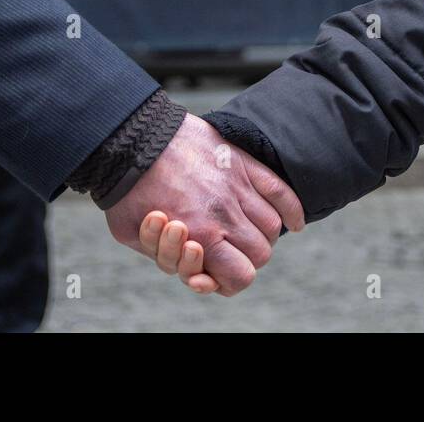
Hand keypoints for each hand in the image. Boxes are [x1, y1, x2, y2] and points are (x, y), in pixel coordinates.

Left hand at [105, 113, 303, 294]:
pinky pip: (279, 190)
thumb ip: (167, 259)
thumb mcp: (133, 237)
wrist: (131, 140)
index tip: (214, 273)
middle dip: (244, 259)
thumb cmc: (129, 191)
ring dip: (261, 234)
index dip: (229, 282)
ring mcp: (237, 187)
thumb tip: (196, 273)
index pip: (241, 277)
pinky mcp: (242, 163)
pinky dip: (292, 209)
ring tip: (244, 230)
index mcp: (201, 236)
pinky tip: (294, 223)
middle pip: (261, 254)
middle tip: (225, 250)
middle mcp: (225, 214)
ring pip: (272, 226)